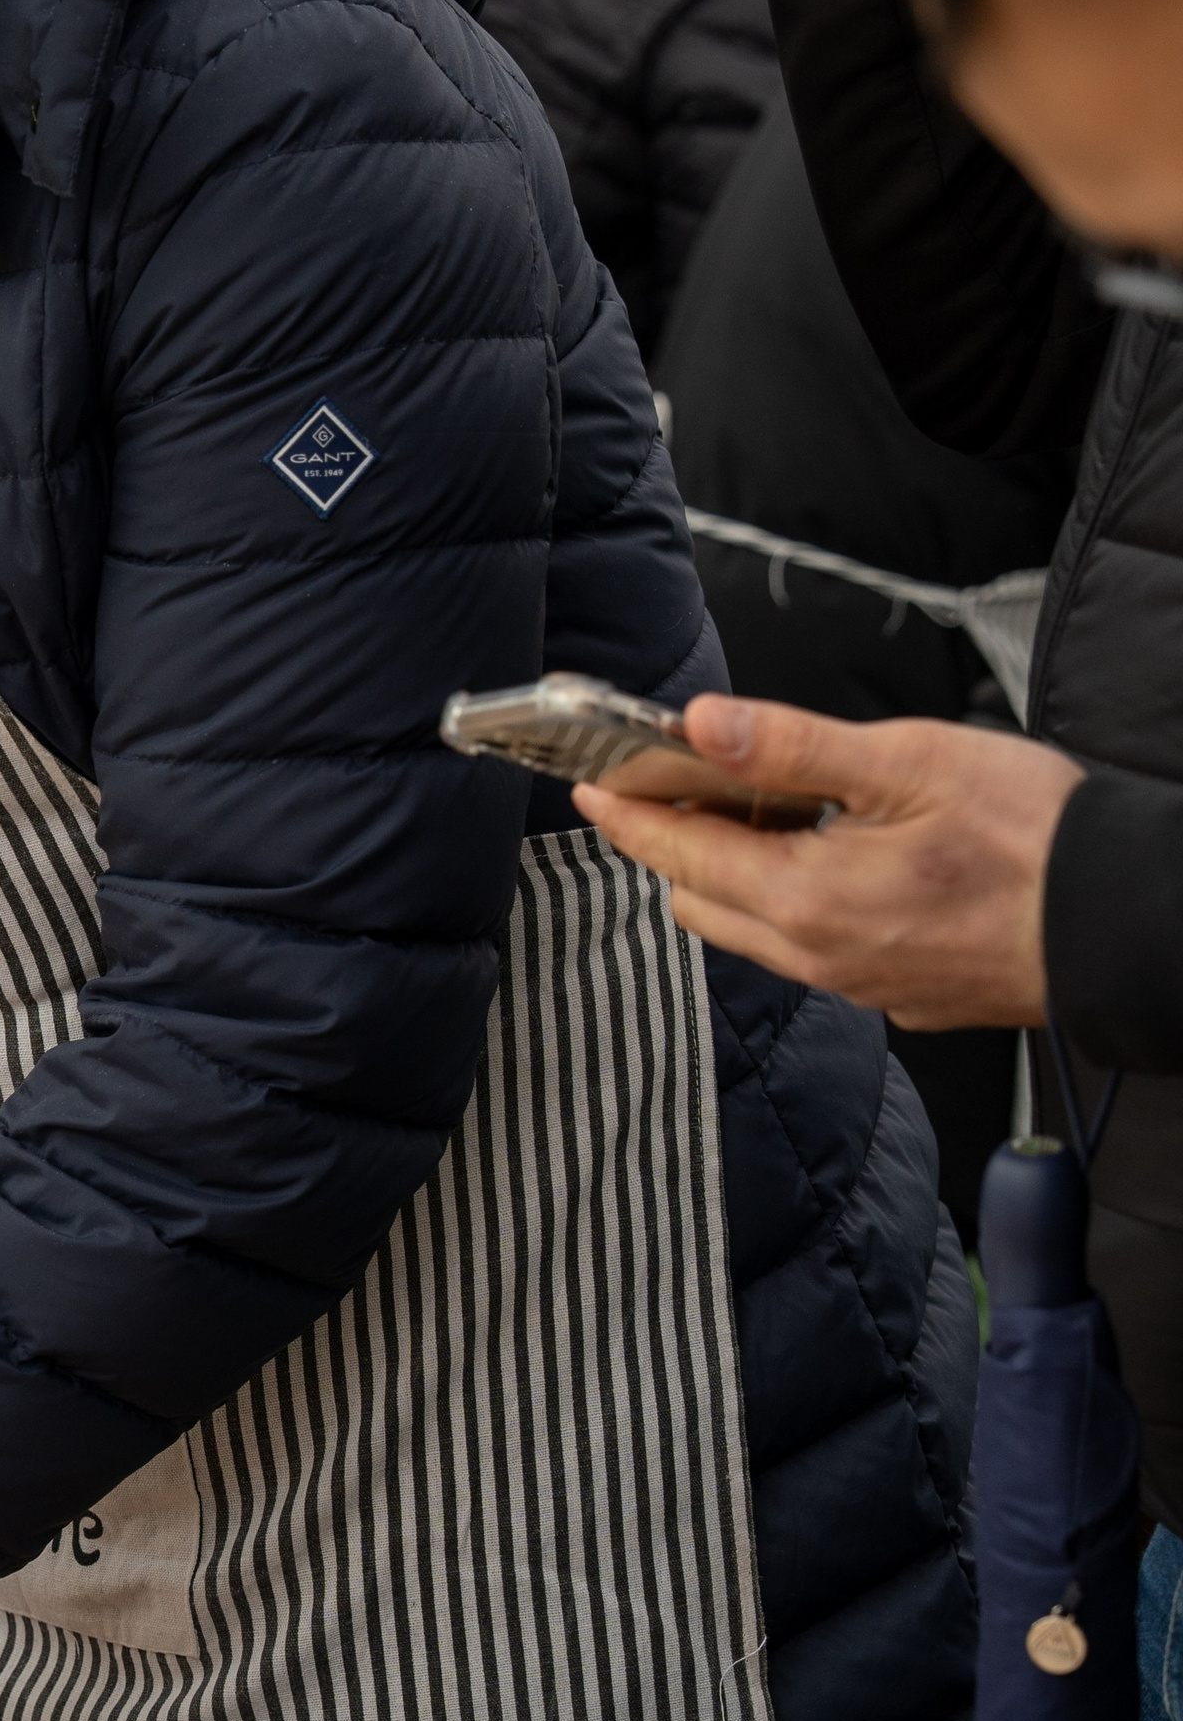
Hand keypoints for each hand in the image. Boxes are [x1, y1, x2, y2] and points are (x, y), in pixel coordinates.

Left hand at [572, 695, 1081, 1031]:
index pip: (679, 857)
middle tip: (673, 782)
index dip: (628, 814)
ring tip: (760, 807)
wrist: (1128, 922)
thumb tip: (699, 725)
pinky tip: (832, 856)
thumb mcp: (907, 763)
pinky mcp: (904, 994)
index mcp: (807, 902)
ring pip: (760, 930)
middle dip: (674, 844)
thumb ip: (791, 747)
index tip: (592, 785)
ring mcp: (863, 985)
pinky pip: (817, 950)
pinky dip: (796, 903)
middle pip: (705, 902)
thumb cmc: (1034, 840)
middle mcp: (823, 959)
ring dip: (737, 874)